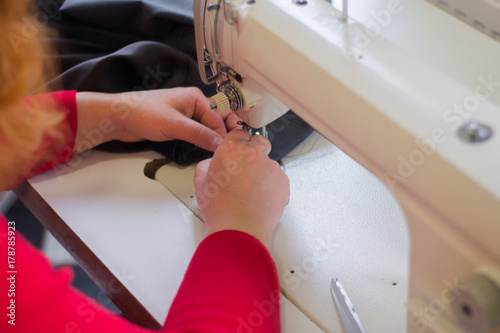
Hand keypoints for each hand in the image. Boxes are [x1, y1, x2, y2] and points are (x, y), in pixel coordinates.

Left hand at [74, 88, 240, 152]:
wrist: (118, 117)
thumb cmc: (144, 114)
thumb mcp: (175, 125)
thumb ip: (199, 134)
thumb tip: (219, 144)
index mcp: (195, 98)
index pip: (217, 119)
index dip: (223, 135)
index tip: (228, 152)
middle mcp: (192, 104)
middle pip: (215, 122)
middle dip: (221, 135)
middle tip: (229, 152)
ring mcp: (184, 115)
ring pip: (205, 129)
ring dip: (211, 140)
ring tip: (219, 154)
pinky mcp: (176, 125)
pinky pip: (194, 133)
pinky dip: (200, 141)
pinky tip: (204, 150)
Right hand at [194, 130, 289, 248]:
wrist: (240, 229)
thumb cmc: (220, 209)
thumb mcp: (201, 183)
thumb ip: (207, 165)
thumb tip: (212, 164)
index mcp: (232, 149)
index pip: (238, 132)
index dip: (237, 142)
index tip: (237, 150)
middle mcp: (254, 154)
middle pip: (259, 141)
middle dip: (253, 150)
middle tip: (245, 167)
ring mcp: (271, 167)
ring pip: (268, 162)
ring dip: (262, 171)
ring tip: (251, 191)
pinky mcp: (283, 182)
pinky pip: (278, 178)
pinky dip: (271, 185)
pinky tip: (260, 198)